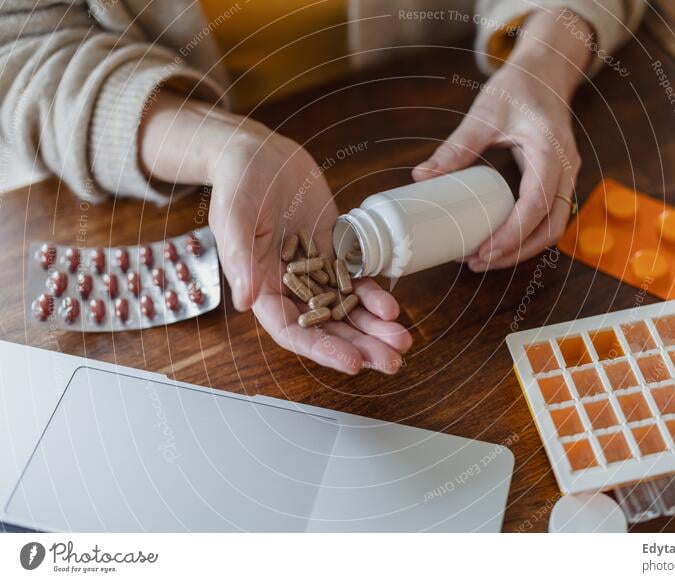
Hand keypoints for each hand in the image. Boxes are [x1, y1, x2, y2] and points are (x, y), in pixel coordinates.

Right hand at [140, 94, 410, 373]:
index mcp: (262, 286)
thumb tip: (246, 302)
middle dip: (360, 347)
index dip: (322, 350)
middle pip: (328, 328)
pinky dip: (374, 296)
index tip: (352, 362)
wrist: (259, 156)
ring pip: (347, 310)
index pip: (293, 331)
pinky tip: (393, 307)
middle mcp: (291, 287)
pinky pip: (356, 281)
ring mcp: (316, 271)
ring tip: (402, 343)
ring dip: (374, 329)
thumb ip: (240, 260)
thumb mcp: (233, 219)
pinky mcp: (334, 252)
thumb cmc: (238, 186)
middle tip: (392, 362)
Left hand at [412, 9, 592, 270]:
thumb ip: (456, 147)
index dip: (511, 235)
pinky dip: (528, 235)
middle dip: (516, 252)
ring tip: (485, 259)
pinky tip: (500, 242)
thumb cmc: (517, 88)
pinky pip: (550, 217)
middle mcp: (566, 168)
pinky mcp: (559, 180)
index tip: (482, 251)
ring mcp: (566, 176)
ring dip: (523, 249)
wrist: (546, 72)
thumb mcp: (484, 114)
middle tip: (478, 263)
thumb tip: (421, 178)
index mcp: (549, 150)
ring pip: (554, 227)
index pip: (537, 205)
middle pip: (551, 227)